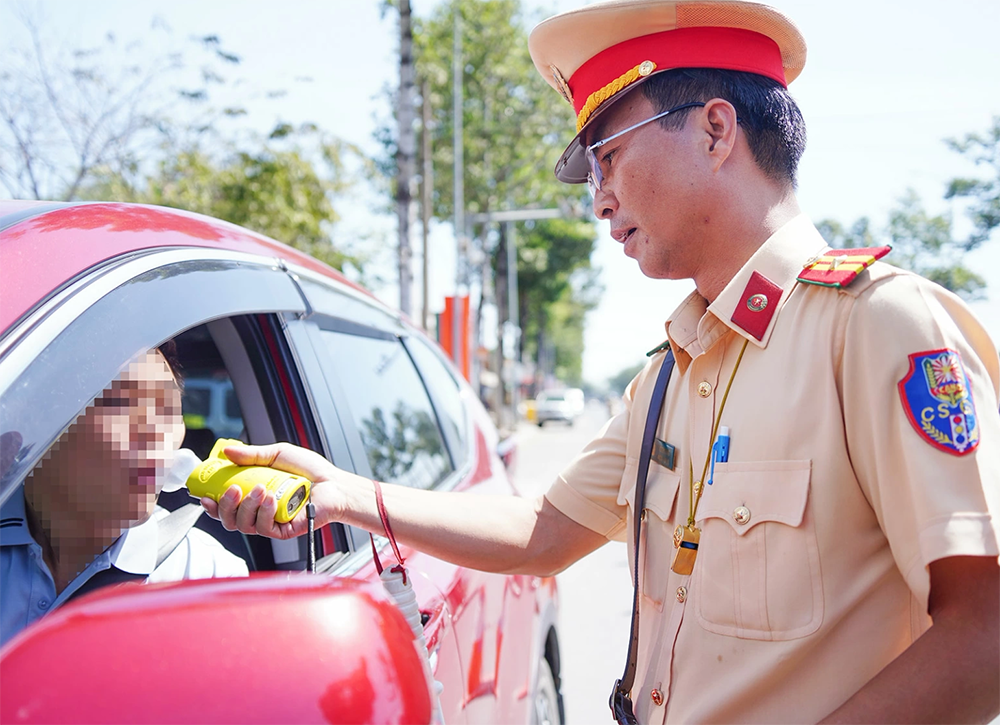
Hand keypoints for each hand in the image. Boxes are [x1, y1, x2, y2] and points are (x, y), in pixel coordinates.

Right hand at [199, 442, 345, 538]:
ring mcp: (270, 523)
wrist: (334, 483)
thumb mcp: (277, 454)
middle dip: (225, 506)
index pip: (225, 506)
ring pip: (244, 525)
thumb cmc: (309, 470)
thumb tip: (226, 452)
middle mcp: (259, 511)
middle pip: (229, 519)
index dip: (212, 504)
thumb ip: (252, 455)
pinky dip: (264, 514)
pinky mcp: (283, 532)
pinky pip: (264, 529)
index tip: (205, 495)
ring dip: (247, 507)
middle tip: (233, 489)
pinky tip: (271, 500)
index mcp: (253, 495)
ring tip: (261, 489)